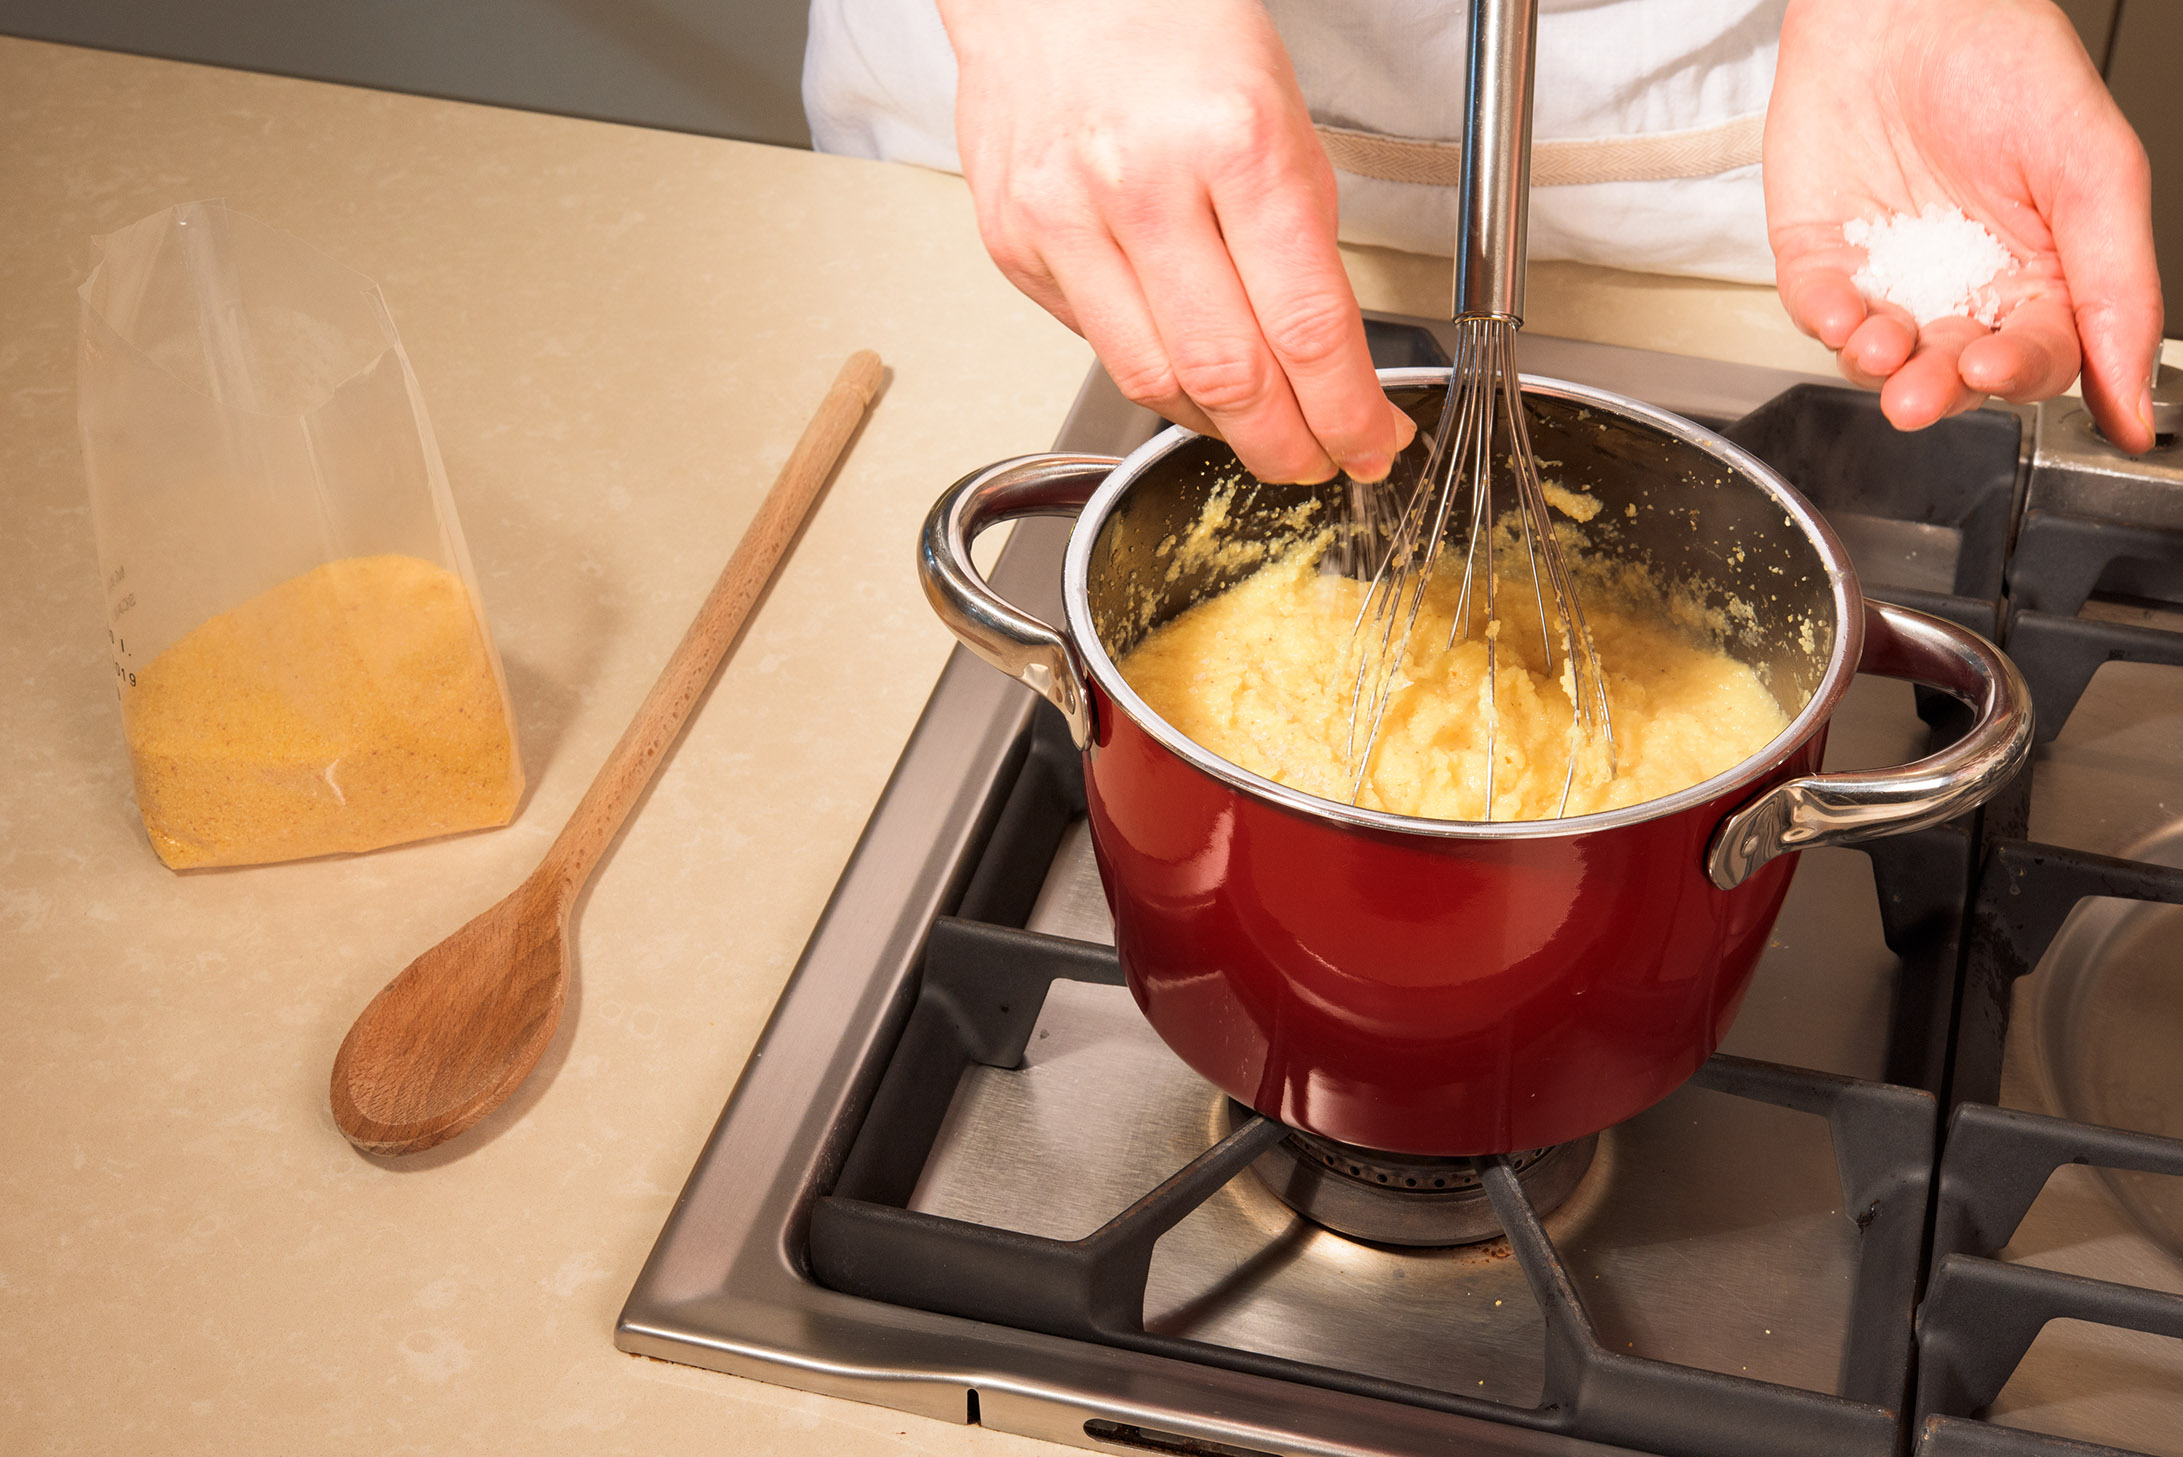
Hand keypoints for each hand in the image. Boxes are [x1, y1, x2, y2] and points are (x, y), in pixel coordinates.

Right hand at [936, 0, 1413, 482]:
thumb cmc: (1173, 27)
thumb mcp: (1281, 115)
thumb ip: (1303, 237)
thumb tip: (1329, 357)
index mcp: (1234, 143)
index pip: (1305, 326)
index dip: (1347, 412)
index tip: (1371, 443)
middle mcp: (1141, 185)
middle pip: (1228, 376)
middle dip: (1286, 444)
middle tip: (1316, 460)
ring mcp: (1066, 219)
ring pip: (1154, 382)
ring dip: (1217, 427)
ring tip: (1254, 427)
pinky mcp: (1016, 243)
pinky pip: (1097, 345)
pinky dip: (1151, 372)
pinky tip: (1182, 364)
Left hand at [1766, 0, 2161, 449]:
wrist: (1908, 2)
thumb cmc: (2008, 63)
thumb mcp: (2094, 170)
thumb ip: (2117, 289)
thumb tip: (2134, 403)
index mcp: (2038, 275)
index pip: (2034, 360)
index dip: (2015, 377)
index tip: (1994, 371)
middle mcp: (1961, 287)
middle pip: (1951, 372)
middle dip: (1936, 388)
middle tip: (1923, 390)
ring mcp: (1886, 276)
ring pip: (1881, 355)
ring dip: (1878, 364)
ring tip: (1880, 346)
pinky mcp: (1819, 256)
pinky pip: (1815, 309)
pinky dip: (1823, 320)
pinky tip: (1838, 313)